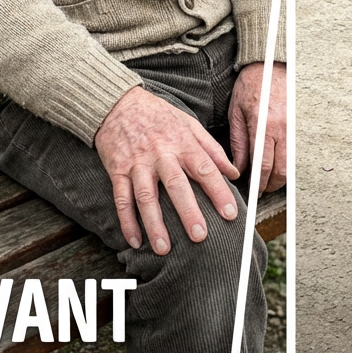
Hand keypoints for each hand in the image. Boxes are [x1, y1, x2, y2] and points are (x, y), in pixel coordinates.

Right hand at [94, 86, 240, 254]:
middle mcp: (161, 154)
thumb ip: (212, 149)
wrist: (118, 103)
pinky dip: (127, 221)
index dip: (218, 191)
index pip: (205, 168)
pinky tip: (135, 241)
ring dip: (155, 224)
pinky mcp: (117, 170)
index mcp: (182, 142)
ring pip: (146, 197)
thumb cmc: (158, 115)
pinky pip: (121, 199)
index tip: (231, 213)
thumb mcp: (189, 124)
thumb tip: (234, 172)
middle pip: (176, 185)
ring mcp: (137, 163)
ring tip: (164, 248)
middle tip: (200, 236)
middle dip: (188, 211)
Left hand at [228, 61, 285, 194]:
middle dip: (270, 186)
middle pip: (279, 170)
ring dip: (280, 178)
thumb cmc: (250, 86)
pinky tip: (277, 167)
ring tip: (268, 182)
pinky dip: (286, 164)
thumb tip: (238, 168)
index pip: (262, 165)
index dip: (258, 184)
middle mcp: (280, 128)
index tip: (253, 193)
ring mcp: (292, 127)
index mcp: (262, 125)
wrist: (270, 65)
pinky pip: (294, 152)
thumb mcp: (236, 112)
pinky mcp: (298, 126)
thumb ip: (238, 142)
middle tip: (260, 191)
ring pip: (290, 165)